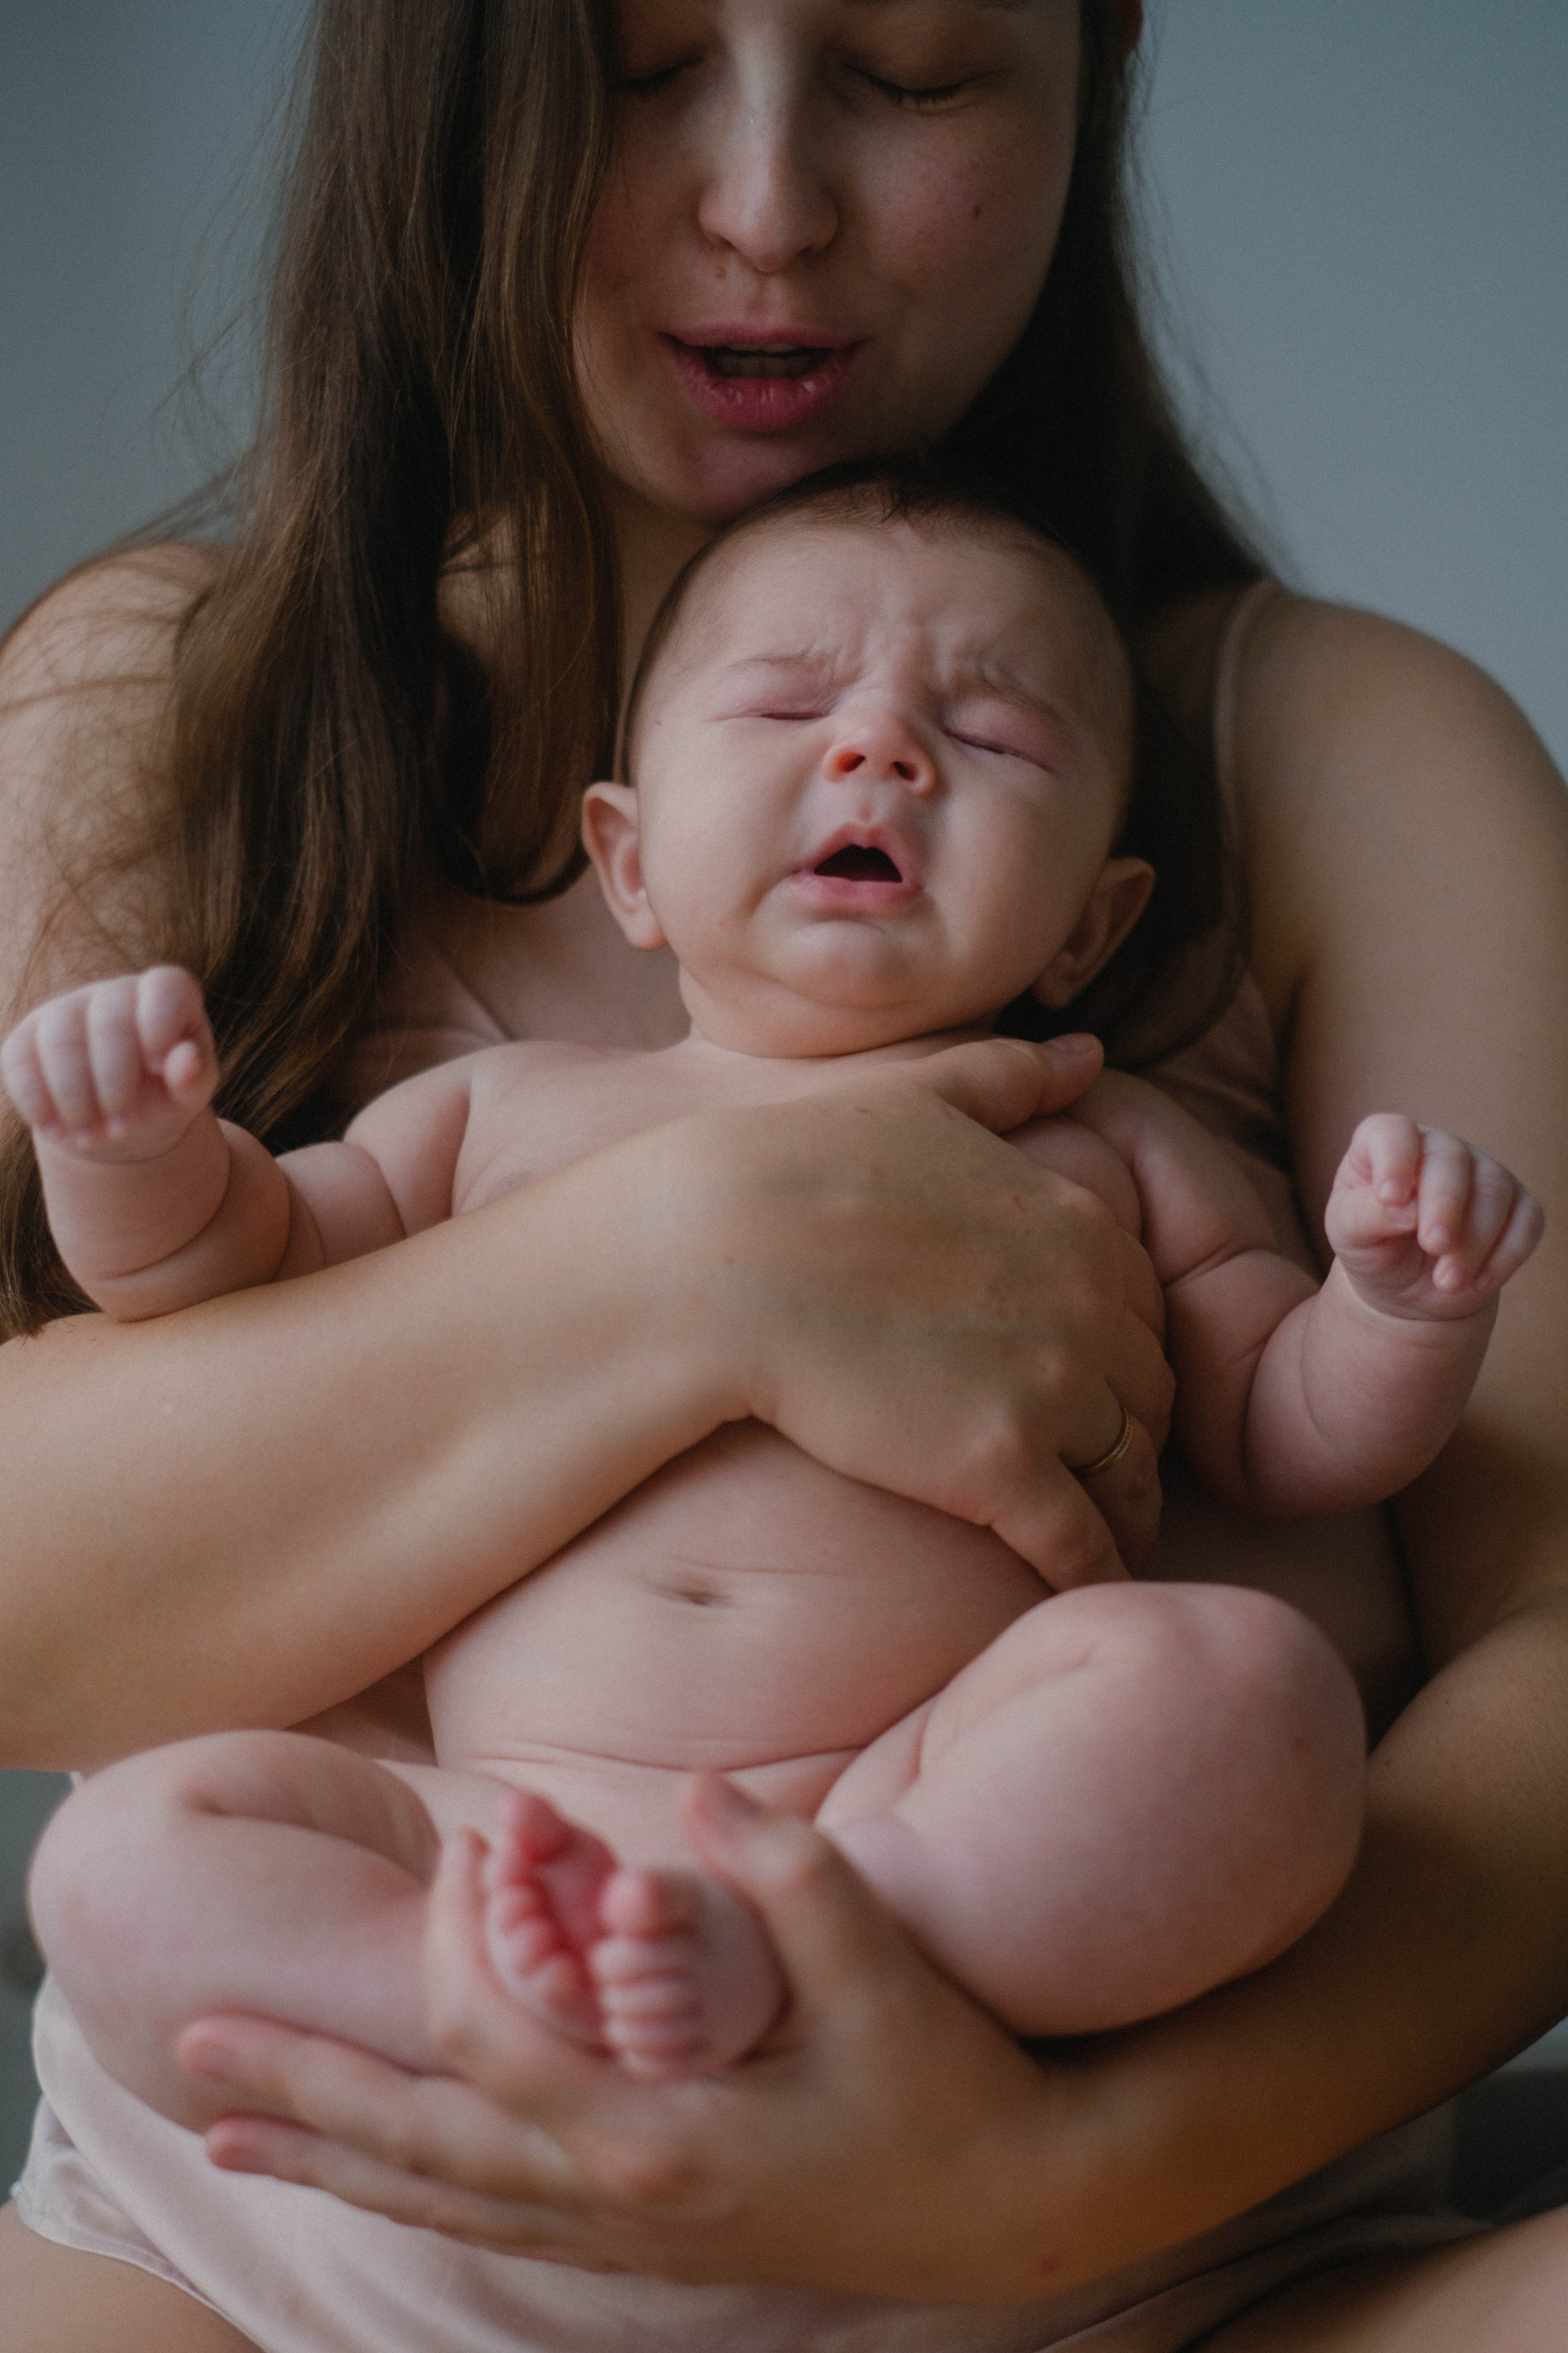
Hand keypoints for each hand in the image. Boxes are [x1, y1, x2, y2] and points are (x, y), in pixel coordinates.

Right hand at [0, 964, 217, 1161]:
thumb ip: (194, 1077)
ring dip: (75, 1099)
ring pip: (60, 1042)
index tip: (157, 1066)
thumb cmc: (164, 1096)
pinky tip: (56, 1131)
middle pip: (109, 1023)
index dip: (160, 1023)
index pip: (165, 987)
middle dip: (115, 1086)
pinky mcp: (27, 1038)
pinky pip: (20, 1061)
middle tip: (121, 1130)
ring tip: (92, 1138)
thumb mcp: (189, 1094)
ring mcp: (64, 1010)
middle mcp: (113, 994)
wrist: (116, 1119)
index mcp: (164, 998)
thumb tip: (185, 1059)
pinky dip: (37, 1102)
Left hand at [180, 1780, 1084, 2299]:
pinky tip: (374, 2177)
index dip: (456, 1940)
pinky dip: (411, 2192)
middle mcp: (619, 2200)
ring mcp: (626, 2234)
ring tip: (227, 2132)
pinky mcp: (646, 2241)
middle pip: (421, 2146)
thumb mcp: (887, 1974)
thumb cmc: (950, 2084)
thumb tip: (698, 1786)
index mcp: (661, 2136)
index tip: (453, 1846)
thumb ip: (794, 1875)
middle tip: (189, 2051)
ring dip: (333, 2156)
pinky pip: (490, 2220)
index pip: (496, 2044)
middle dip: (306, 2094)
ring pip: (441, 2199)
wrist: (1013, 2211)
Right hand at [682, 1033, 1170, 1578]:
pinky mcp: (1000, 1469)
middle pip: (1150, 1389)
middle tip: (1104, 1466)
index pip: (1145, 1300)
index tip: (1097, 1376)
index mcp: (1076, 1219)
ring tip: (1104, 1532)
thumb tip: (1090, 1055)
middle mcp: (1086, 1303)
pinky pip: (1081, 1540)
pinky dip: (1092, 1567)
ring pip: (1130, 1469)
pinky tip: (1080, 1586)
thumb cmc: (795, 1166)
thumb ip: (1008, 1077)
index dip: (1123, 1344)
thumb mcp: (913, 1094)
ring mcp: (1050, 1388)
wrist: (713, 1253)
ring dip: (1126, 1505)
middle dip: (1135, 1427)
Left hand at [1325, 1112, 1543, 1319]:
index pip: (1393, 1132)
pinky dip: (1504, 1256)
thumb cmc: (1372, 1249)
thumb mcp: (1349, 1236)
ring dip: (1473, 1241)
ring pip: (1494, 1192)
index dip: (1394, 1159)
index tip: (1390, 1198)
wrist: (1406, 1289)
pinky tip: (1477, 1283)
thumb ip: (1364, 1215)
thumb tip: (1404, 1207)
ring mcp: (1483, 1174)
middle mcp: (1438, 1149)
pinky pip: (1526, 1222)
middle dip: (1444, 1205)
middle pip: (1451, 1160)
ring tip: (1447, 1282)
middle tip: (1433, 1246)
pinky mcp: (1517, 1208)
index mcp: (1386, 1145)